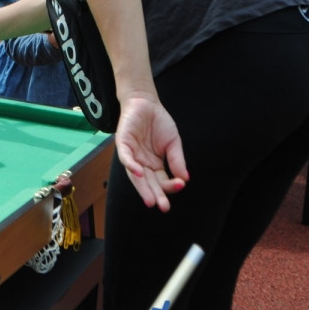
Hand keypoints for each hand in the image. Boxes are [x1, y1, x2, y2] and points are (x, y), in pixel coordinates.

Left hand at [113, 96, 187, 211]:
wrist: (146, 102)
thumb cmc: (159, 123)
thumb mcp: (173, 142)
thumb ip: (177, 160)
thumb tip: (185, 178)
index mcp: (154, 165)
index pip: (162, 181)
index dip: (170, 185)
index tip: (181, 185)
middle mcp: (142, 163)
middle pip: (148, 183)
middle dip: (156, 195)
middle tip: (163, 207)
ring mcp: (132, 155)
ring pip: (135, 176)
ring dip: (142, 187)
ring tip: (150, 199)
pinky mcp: (123, 144)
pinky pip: (125, 158)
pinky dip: (131, 166)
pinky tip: (139, 173)